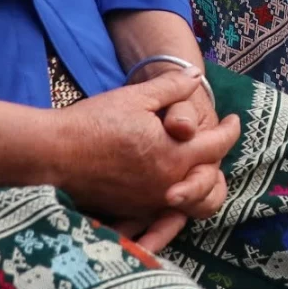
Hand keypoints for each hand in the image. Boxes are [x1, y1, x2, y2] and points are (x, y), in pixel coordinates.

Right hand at [54, 71, 239, 244]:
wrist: (52, 155)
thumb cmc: (94, 122)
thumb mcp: (137, 97)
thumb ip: (172, 87)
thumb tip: (196, 77)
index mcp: (173, 156)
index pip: (217, 146)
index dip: (230, 130)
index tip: (235, 120)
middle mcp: (166, 186)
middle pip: (209, 177)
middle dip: (218, 157)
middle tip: (220, 138)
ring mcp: (148, 203)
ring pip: (190, 197)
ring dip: (201, 179)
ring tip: (201, 161)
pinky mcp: (131, 211)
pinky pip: (165, 209)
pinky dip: (177, 195)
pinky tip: (173, 179)